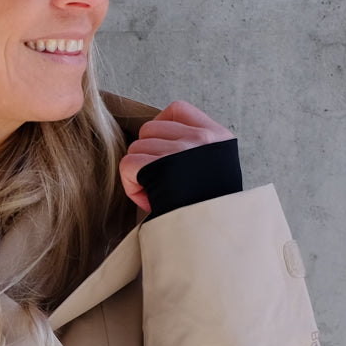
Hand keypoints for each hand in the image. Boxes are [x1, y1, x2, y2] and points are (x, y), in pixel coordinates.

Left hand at [119, 100, 234, 210]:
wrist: (214, 236)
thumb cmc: (209, 209)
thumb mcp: (216, 170)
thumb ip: (195, 152)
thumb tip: (157, 143)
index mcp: (217, 136)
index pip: (177, 110)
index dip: (161, 130)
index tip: (164, 155)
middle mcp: (200, 138)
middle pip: (149, 130)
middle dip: (148, 156)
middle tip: (160, 183)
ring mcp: (180, 150)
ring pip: (136, 149)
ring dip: (140, 175)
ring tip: (158, 194)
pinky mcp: (159, 167)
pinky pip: (128, 165)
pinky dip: (131, 186)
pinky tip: (149, 200)